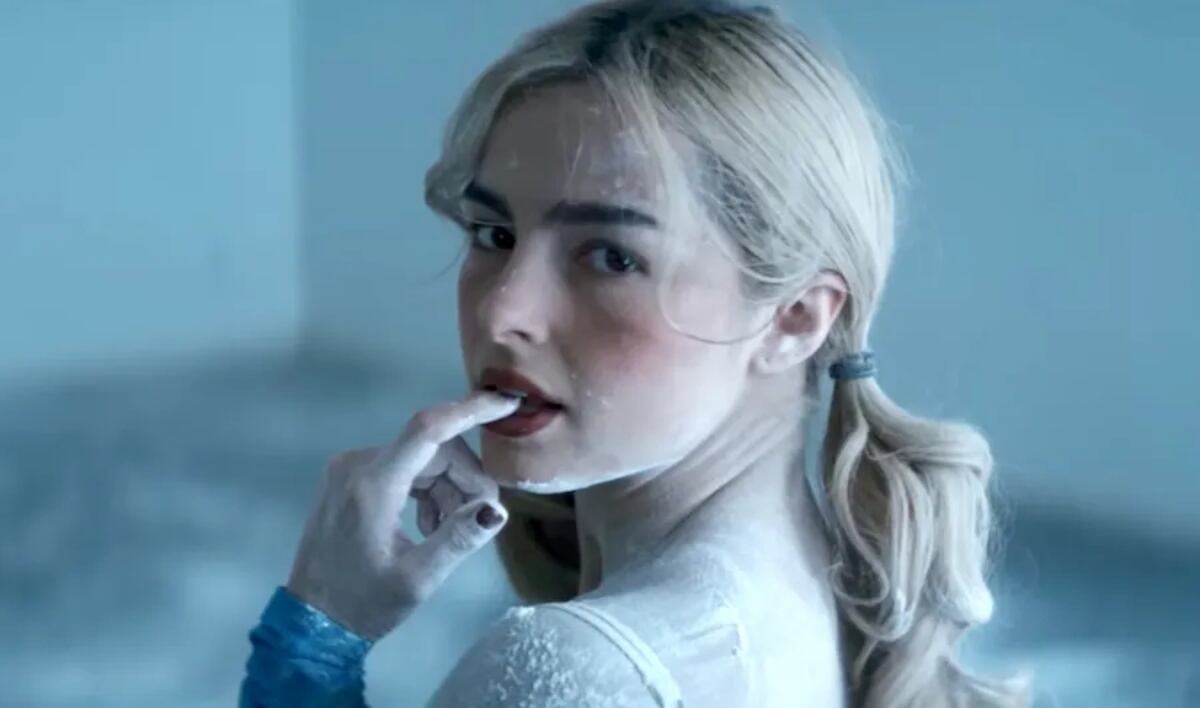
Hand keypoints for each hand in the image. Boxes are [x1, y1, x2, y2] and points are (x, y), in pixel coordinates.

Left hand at [284, 390, 521, 640]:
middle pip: (433, 449)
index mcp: (373, 485)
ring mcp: (350, 468)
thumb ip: (458, 539)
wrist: (313, 621)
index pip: (428, 429)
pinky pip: (404, 468)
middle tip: (477, 519)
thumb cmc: (364, 603)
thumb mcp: (417, 579)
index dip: (470, 410)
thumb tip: (497, 510)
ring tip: (445, 532)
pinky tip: (427, 525)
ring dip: (447, 489)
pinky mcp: (350, 477)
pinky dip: (426, 490)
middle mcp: (358, 464)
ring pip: (422, 459)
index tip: (507, 401)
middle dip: (465, 479)